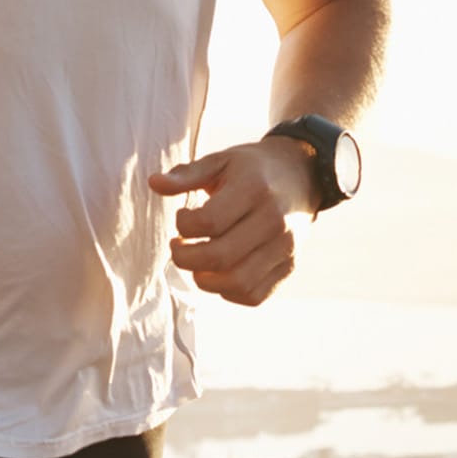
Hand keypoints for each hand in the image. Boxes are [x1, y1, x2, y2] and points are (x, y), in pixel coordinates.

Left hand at [148, 137, 316, 307]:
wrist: (302, 176)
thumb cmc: (251, 169)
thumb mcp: (220, 162)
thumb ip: (186, 175)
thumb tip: (153, 183)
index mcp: (255, 189)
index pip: (209, 222)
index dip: (183, 225)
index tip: (182, 218)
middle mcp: (275, 221)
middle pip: (220, 257)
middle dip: (185, 258)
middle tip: (178, 246)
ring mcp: (286, 248)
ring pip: (237, 283)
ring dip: (204, 279)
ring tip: (196, 263)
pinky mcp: (289, 267)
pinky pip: (253, 295)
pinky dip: (227, 291)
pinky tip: (219, 271)